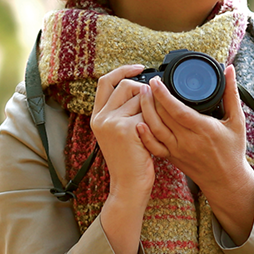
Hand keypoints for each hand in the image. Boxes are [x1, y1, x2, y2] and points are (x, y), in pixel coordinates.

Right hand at [90, 65, 156, 253]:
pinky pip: (148, 112)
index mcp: (97, 116)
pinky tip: (154, 137)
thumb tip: (145, 87)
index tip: (139, 67)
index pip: (105, 82)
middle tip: (154, 108)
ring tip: (153, 129)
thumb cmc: (132, 161)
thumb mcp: (122, 133)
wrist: (130, 186)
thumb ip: (125, 111)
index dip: (123, 71)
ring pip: (140, 99)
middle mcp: (101, 117)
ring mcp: (111, 122)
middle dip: (145, 93)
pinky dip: (156, 122)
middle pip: (126, 86)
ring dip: (152, 109)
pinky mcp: (125, 128)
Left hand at [137, 65, 253, 243]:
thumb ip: (231, 93)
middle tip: (147, 83)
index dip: (163, 95)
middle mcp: (187, 140)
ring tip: (142, 95)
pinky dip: (144, 135)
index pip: (178, 110)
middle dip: (151, 98)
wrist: (226, 181)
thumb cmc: (233, 151)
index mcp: (203, 129)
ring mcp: (177, 150)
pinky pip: (154, 146)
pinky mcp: (171, 157)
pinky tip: (138, 122)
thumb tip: (229, 69)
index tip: (156, 81)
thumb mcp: (237, 120)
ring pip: (155, 129)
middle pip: (162, 117)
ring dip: (145, 111)